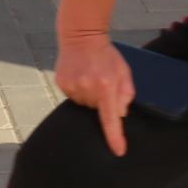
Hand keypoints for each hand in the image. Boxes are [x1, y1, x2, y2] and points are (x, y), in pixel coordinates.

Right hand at [53, 35, 134, 155]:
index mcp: (106, 86)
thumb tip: (119, 115)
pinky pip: (71, 96)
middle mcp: (88, 88)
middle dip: (100, 102)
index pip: (110, 119)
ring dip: (88, 96)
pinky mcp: (61, 83)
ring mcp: (72, 86)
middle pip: (95, 110)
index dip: (114, 137)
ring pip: (83, 104)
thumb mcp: (124, 72)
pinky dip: (77, 90)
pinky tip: (79, 76)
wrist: (81, 35)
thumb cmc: (107, 54)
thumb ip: (125, 95)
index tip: (118, 151)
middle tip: (101, 83)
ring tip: (89, 77)